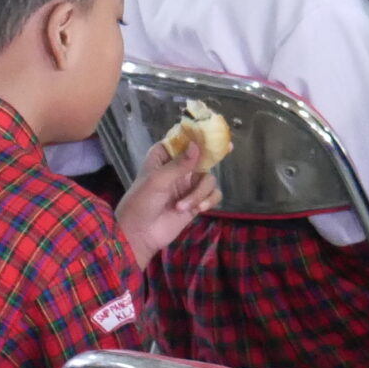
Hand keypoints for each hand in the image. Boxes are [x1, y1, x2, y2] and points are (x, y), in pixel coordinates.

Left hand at [116, 141, 219, 264]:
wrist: (139, 236)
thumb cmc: (141, 203)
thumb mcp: (157, 181)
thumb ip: (179, 164)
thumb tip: (197, 145)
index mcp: (164, 158)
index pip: (182, 140)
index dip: (197, 135)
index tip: (212, 131)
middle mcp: (178, 168)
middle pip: (202, 157)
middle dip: (212, 156)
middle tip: (229, 148)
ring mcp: (188, 186)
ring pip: (209, 179)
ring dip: (199, 193)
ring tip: (182, 207)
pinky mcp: (196, 202)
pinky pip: (213, 195)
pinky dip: (209, 201)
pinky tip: (199, 209)